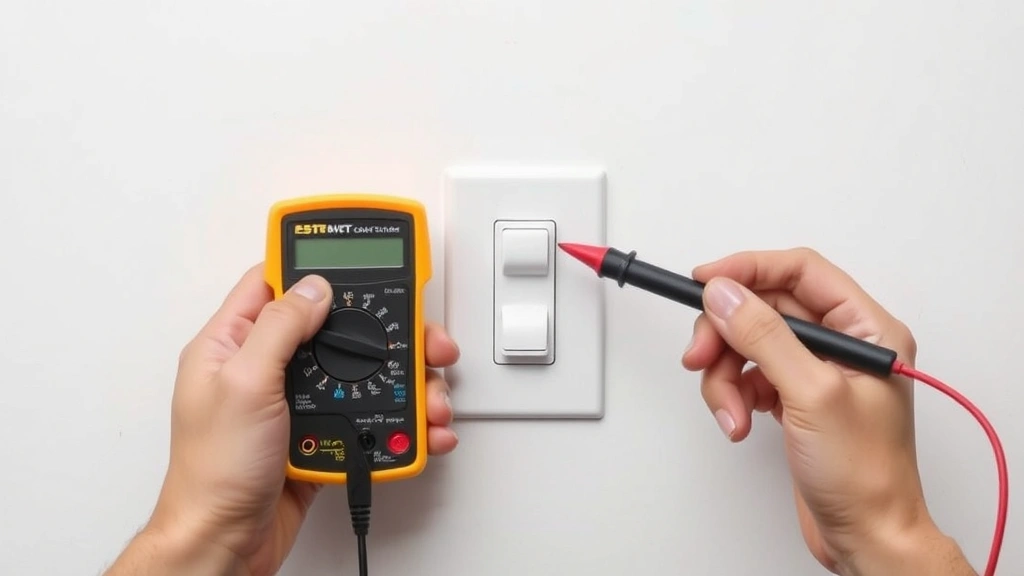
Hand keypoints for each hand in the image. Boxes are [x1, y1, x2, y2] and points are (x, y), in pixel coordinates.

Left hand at [106, 264, 459, 575]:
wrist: (226, 543)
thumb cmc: (214, 472)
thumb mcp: (244, 384)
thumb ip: (280, 327)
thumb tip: (313, 288)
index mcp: (232, 344)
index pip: (273, 282)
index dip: (313, 266)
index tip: (356, 259)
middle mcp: (264, 368)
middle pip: (334, 328)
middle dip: (385, 332)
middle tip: (421, 339)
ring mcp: (294, 402)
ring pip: (358, 373)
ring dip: (402, 382)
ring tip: (427, 396)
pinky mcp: (319, 433)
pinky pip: (365, 414)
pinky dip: (397, 421)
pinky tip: (414, 429)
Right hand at [682, 248, 971, 574]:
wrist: (866, 535)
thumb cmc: (866, 475)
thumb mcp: (812, 395)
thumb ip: (765, 337)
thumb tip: (726, 294)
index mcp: (866, 329)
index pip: (800, 271)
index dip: (748, 270)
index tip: (704, 281)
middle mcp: (841, 344)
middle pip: (763, 308)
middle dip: (726, 334)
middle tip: (700, 356)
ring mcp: (814, 372)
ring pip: (747, 344)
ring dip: (725, 376)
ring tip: (729, 411)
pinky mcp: (792, 398)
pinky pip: (746, 376)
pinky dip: (732, 396)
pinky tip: (739, 423)